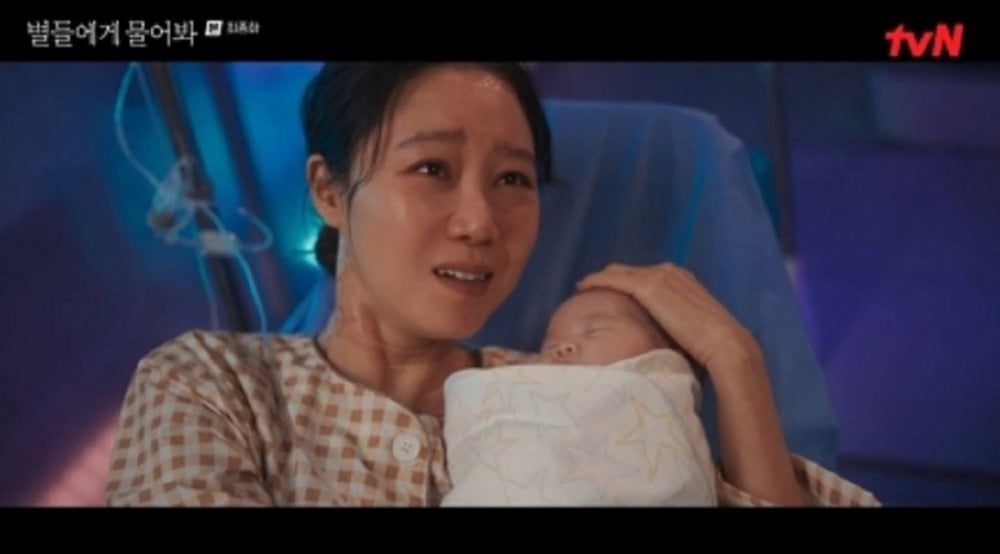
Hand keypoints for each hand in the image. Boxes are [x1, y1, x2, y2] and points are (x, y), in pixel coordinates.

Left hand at [576, 263, 761, 375]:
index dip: (626, 283)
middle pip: (630, 271)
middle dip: (610, 279)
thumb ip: (674, 327)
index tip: (611, 294)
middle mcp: (669, 272)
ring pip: (619, 273)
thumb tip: (662, 344)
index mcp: (682, 280)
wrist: (725, 344)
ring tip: (584, 288)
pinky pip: (614, 279)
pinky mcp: (648, 287)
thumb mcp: (690, 330)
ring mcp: (658, 277)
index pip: (645, 277)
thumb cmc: (711, 347)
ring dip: (600, 279)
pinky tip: (583, 288)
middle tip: (590, 289)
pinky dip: (597, 281)